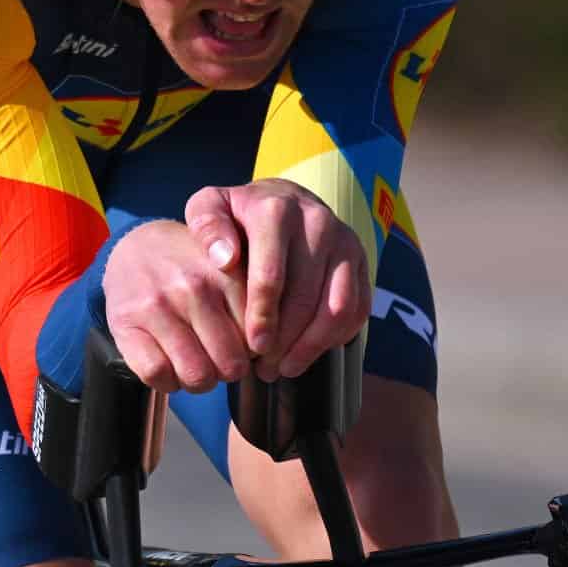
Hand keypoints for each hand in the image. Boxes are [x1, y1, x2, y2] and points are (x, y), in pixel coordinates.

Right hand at [101, 220, 250, 393]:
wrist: (136, 246)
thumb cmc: (193, 267)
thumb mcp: (231, 268)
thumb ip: (257, 299)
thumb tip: (273, 349)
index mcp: (228, 273)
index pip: (260, 340)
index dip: (257, 353)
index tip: (248, 347)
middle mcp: (193, 288)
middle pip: (231, 365)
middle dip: (230, 371)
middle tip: (222, 360)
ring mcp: (157, 306)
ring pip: (196, 375)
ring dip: (200, 381)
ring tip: (198, 365)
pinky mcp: (126, 323)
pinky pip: (157, 374)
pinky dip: (167, 381)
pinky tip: (171, 366)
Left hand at [183, 180, 370, 380]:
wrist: (284, 199)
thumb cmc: (240, 215)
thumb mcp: (210, 207)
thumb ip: (207, 227)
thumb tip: (225, 259)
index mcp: (277, 211)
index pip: (271, 274)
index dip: (261, 316)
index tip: (252, 347)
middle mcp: (317, 222)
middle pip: (306, 296)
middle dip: (285, 340)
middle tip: (265, 366)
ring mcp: (344, 242)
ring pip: (337, 307)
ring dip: (312, 345)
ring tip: (286, 367)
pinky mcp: (360, 260)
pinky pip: (357, 308)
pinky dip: (336, 337)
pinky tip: (309, 351)